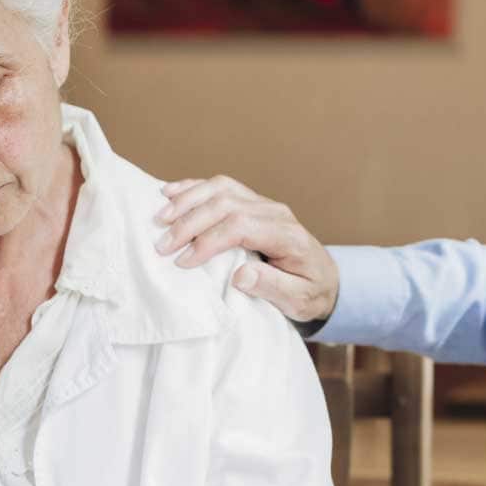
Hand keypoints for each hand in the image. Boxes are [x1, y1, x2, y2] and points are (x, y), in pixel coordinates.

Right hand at [154, 176, 339, 322]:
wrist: (325, 279)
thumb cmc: (310, 292)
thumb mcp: (298, 300)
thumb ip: (272, 287)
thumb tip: (241, 275)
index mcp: (287, 235)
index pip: (240, 226)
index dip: (208, 241)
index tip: (184, 261)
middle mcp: (275, 212)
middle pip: (225, 204)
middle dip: (189, 223)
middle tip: (162, 245)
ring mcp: (263, 203)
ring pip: (221, 188)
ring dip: (187, 200)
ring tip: (160, 218)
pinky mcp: (252, 202)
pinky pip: (221, 186)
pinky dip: (194, 187)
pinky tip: (170, 192)